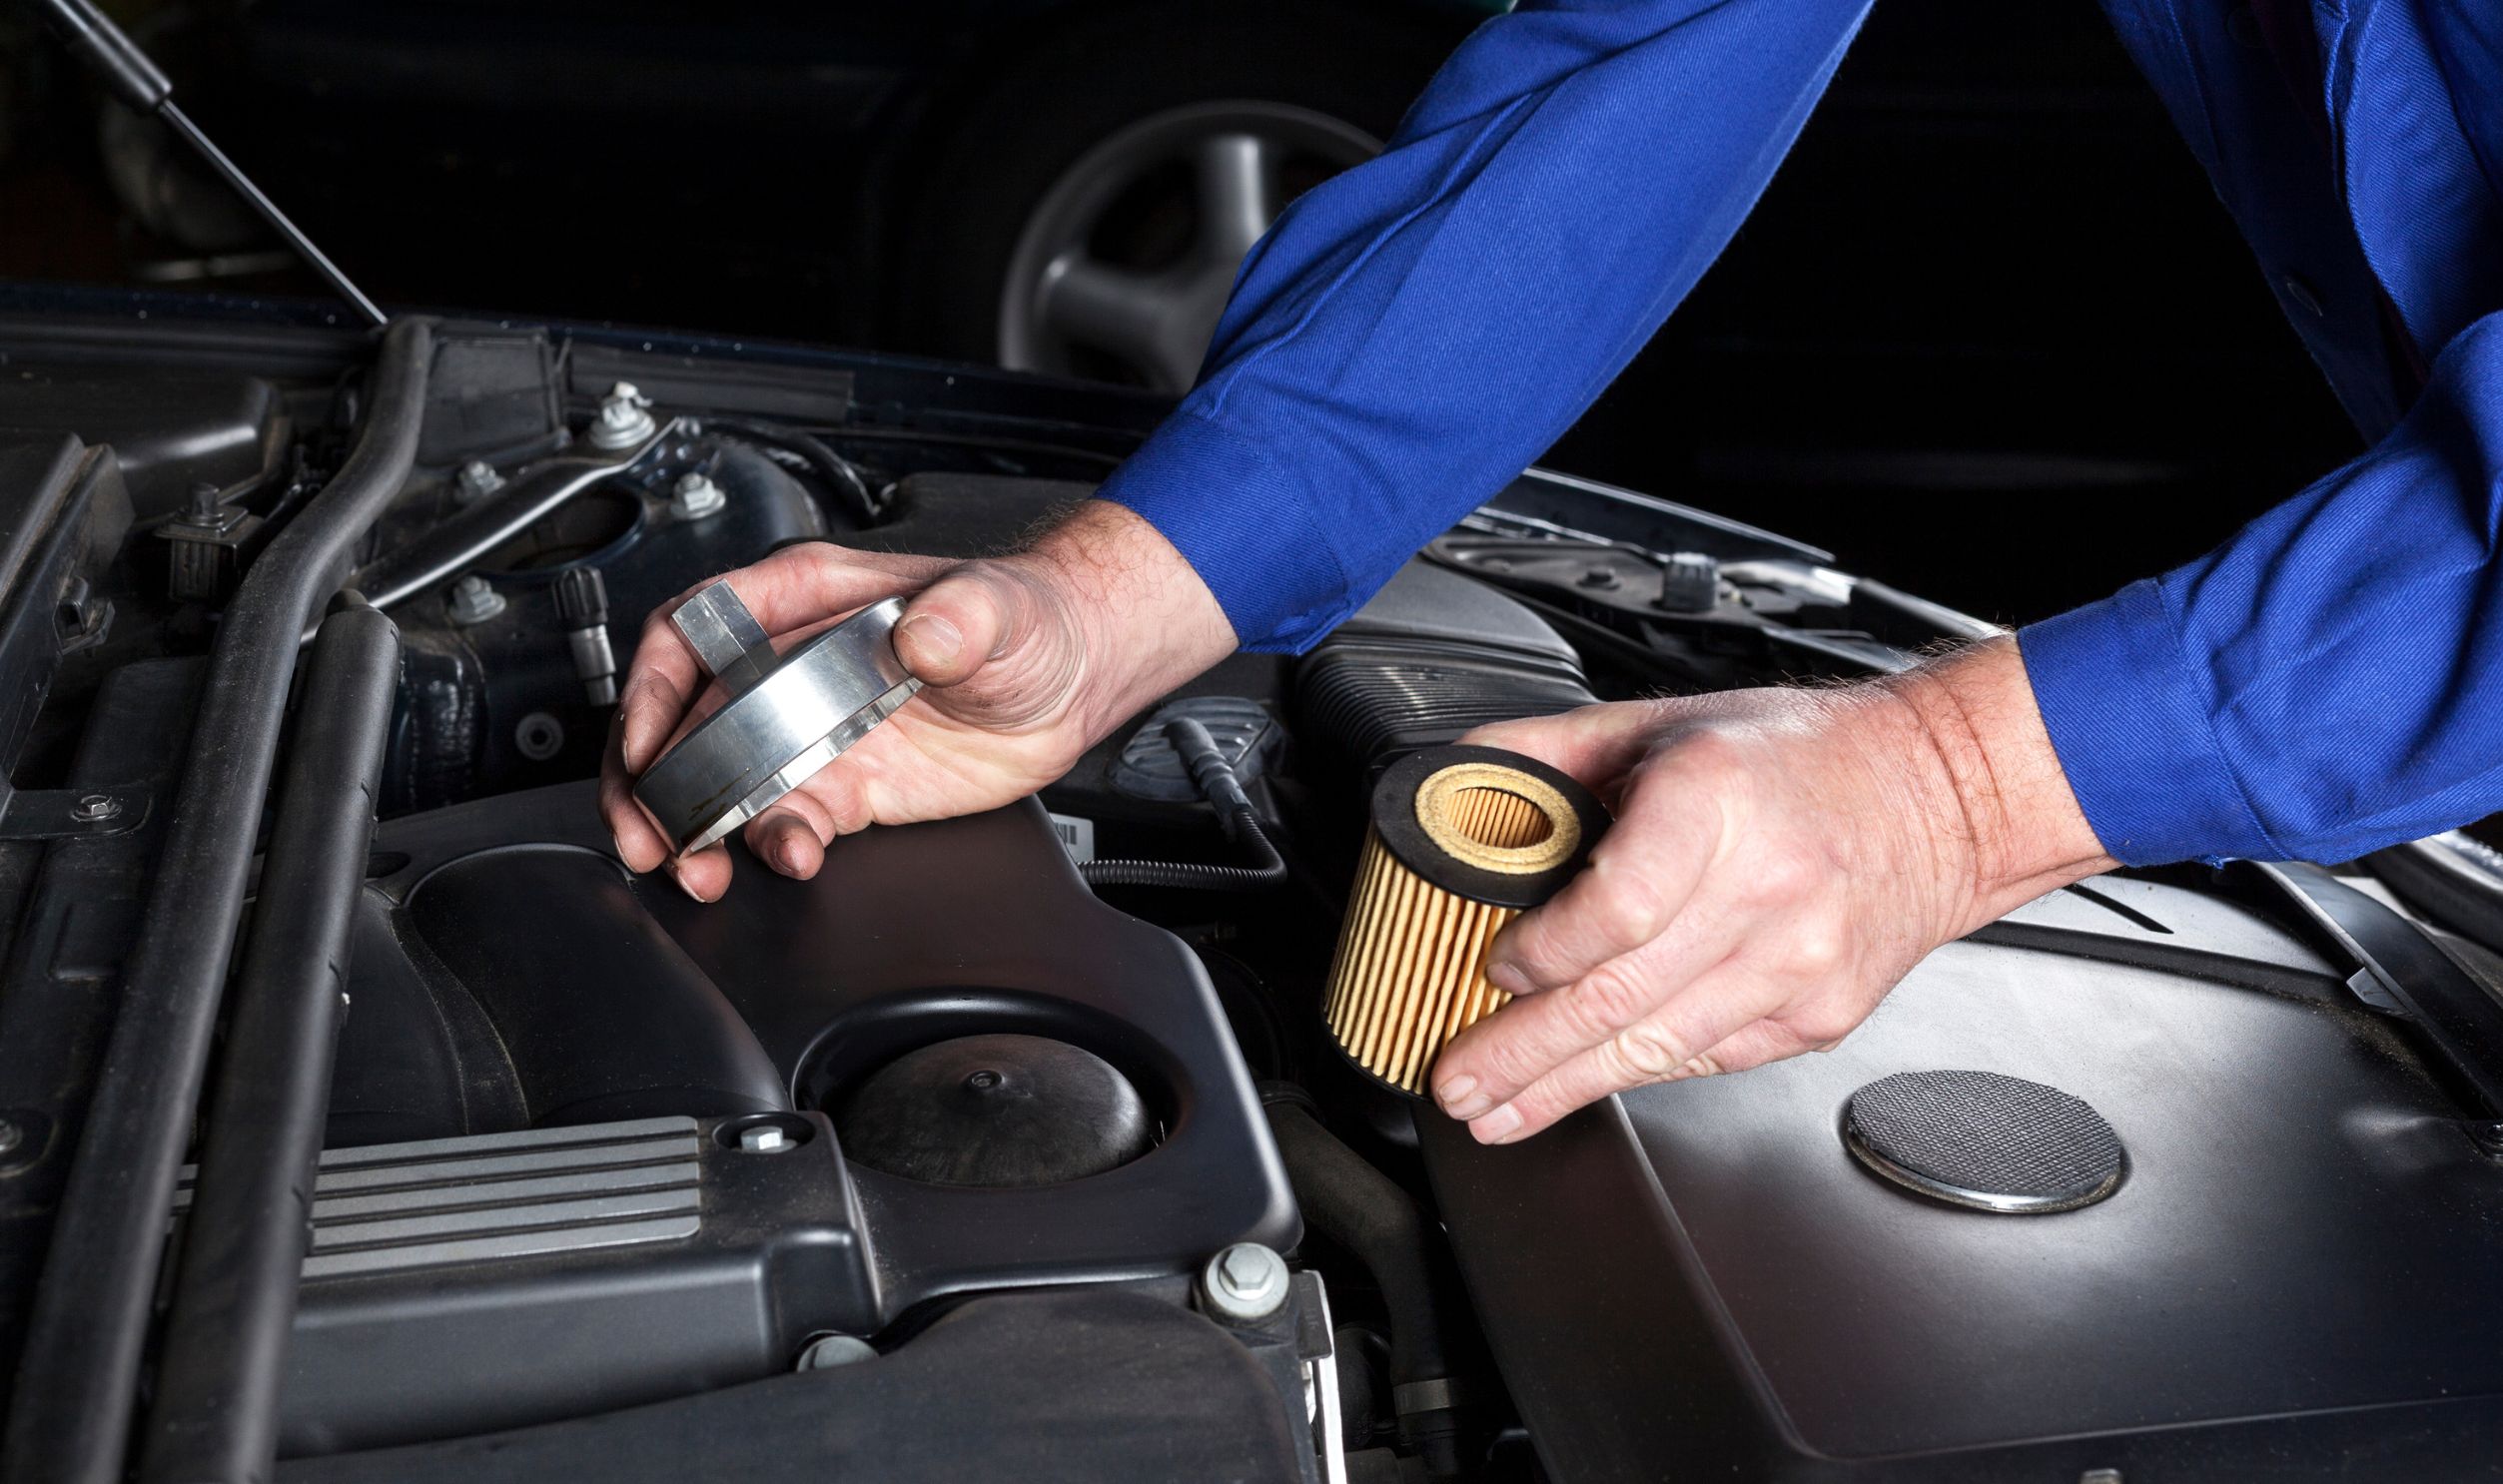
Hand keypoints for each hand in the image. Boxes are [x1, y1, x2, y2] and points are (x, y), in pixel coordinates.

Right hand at [599, 501, 1234, 899]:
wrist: (1069, 680)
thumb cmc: (1026, 618)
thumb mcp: (997, 608)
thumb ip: (961, 617)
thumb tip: (926, 635)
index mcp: (804, 601)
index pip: (696, 632)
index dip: (655, 686)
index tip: (647, 741)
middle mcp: (791, 665)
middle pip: (684, 718)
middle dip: (650, 780)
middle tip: (645, 835)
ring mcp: (810, 727)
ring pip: (718, 778)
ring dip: (694, 827)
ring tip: (695, 869)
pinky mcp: (843, 784)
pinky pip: (784, 819)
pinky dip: (771, 846)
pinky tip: (787, 862)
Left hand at [1428, 637, 2113, 1143]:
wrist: (1938, 797)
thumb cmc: (1795, 757)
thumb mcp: (1660, 722)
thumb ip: (1545, 755)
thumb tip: (1448, 788)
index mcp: (1717, 800)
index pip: (1618, 907)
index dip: (1543, 953)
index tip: (1492, 964)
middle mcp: (1766, 888)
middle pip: (1623, 997)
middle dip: (1523, 1054)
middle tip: (1457, 1082)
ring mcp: (1800, 964)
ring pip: (1658, 1048)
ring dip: (1564, 1089)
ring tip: (1498, 1110)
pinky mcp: (1818, 1017)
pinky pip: (1703, 1059)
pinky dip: (1636, 1075)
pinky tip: (1582, 1088)